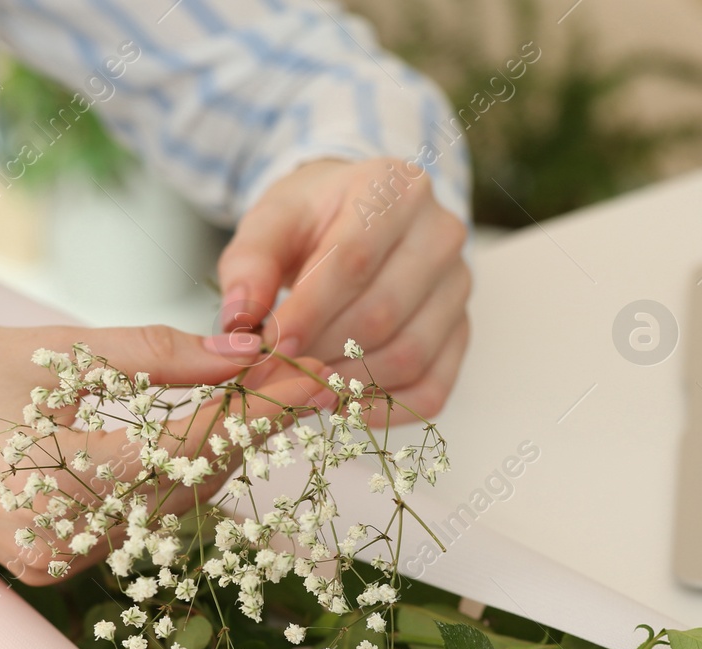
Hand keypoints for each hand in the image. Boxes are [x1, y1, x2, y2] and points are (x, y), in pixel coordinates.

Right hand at [0, 323, 326, 582]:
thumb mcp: (54, 350)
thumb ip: (159, 356)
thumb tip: (244, 351)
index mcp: (77, 479)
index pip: (203, 446)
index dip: (267, 409)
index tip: (319, 377)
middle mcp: (75, 537)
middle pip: (196, 485)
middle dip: (250, 430)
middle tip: (303, 380)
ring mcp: (60, 560)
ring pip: (169, 511)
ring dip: (213, 459)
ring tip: (261, 402)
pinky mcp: (47, 563)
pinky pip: (131, 524)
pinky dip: (164, 484)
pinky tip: (192, 444)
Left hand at [217, 158, 470, 416]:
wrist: (360, 217)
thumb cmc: (314, 219)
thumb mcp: (272, 222)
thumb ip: (249, 264)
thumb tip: (238, 323)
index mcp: (395, 188)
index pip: (353, 260)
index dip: (308, 311)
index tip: (270, 346)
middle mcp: (441, 234)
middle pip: (382, 313)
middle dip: (322, 352)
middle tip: (277, 374)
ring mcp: (459, 285)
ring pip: (409, 354)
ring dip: (349, 383)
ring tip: (304, 385)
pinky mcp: (463, 330)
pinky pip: (433, 387)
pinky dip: (386, 408)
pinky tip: (343, 405)